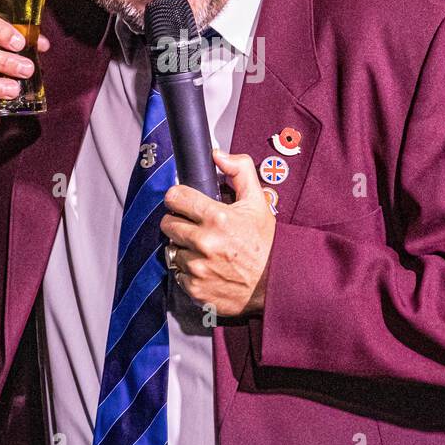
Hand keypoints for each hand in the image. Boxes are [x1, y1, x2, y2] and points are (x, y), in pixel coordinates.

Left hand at [159, 149, 276, 317]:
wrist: (276, 284)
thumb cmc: (265, 243)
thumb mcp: (258, 202)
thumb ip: (240, 171)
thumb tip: (218, 155)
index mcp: (217, 218)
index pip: (175, 197)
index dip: (178, 198)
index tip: (183, 202)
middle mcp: (204, 242)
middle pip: (168, 224)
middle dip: (179, 222)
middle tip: (195, 227)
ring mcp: (197, 267)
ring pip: (172, 249)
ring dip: (184, 248)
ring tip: (203, 250)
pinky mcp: (195, 288)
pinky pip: (177, 273)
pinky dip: (187, 271)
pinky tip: (205, 268)